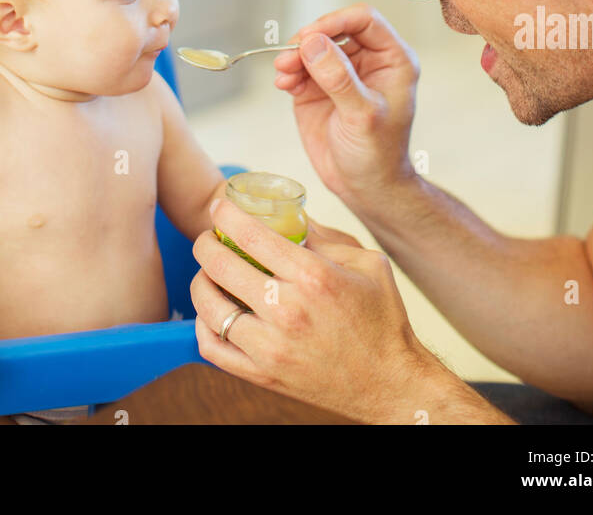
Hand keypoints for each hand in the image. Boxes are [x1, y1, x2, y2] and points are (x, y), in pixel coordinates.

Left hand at [192, 197, 425, 422]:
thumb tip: (292, 216)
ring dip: (201, 283)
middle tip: (208, 238)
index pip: (251, 235)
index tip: (220, 208)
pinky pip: (213, 349)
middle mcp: (287, 310)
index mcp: (313, 276)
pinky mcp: (263, 375)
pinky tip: (212, 312)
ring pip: (210, 308)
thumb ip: (326, 237)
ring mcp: (271, 347)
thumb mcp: (367, 263)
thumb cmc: (383, 319)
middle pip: (221, 266)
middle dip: (205, 244)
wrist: (391, 383)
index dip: (227, 215)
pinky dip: (203, 327)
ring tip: (207, 273)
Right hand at [273, 3, 420, 203]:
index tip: (310, 35)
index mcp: (392, 59)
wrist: (363, 187)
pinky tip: (284, 84)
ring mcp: (341, 72)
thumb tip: (313, 42)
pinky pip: (299, 68)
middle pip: (334, 29)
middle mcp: (367, 60)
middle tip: (290, 54)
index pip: (364, 20)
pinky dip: (288, 72)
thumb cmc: (378, 154)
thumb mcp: (362, 116)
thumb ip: (338, 78)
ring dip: (294, 55)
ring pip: (313, 47)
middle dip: (310, 39)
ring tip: (283, 72)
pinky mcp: (318, 87)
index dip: (336, 21)